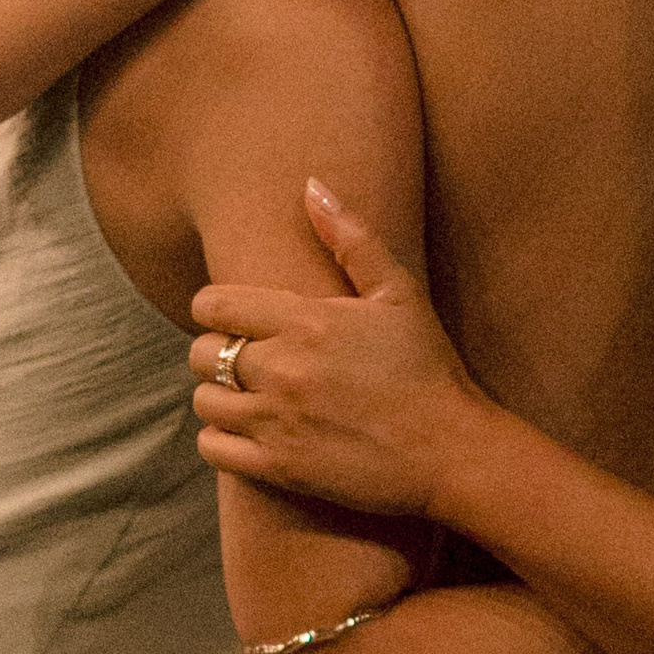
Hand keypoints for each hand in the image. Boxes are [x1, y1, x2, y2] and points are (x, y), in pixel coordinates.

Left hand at [193, 184, 486, 518]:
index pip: (213, 305)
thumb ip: (351, 237)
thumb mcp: (399, 293)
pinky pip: (213, 448)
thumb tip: (311, 185)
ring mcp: (278, 422)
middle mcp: (283, 369)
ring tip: (247, 395)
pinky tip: (247, 432)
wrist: (453, 450)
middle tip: (244, 357)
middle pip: (201, 352)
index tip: (234, 317)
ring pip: (204, 401)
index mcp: (306, 320)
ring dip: (218, 395)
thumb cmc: (429, 367)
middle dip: (215, 351)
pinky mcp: (279, 468)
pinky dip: (220, 439)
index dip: (215, 308)